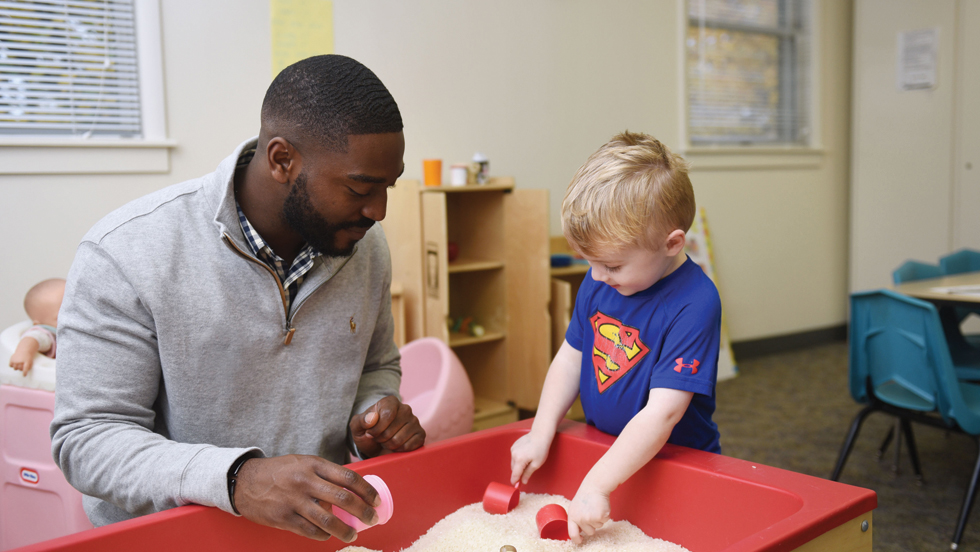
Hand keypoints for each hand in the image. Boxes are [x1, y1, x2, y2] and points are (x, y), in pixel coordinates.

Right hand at [9, 349, 33, 373]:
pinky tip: (15, 363)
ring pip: (15, 368)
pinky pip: (10, 365)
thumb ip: (29, 367)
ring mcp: (16, 360)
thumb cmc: (28, 358)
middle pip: (20, 369)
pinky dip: (12, 365)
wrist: (24, 350)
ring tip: (18, 364)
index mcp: (27, 361)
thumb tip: (24, 373)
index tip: (24, 375)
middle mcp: (21, 360)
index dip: (24, 372)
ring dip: (17, 368)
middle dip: (21, 369)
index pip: (25, 368)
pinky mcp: (12, 359)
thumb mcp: (31, 362)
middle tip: (22, 366)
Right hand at [233, 454, 379, 542]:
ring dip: (345, 530)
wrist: (244, 481)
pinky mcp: (284, 518)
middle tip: (373, 518)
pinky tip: (328, 536)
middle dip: (363, 511)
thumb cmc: (279, 471)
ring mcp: (294, 501)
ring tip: (352, 535)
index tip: (376, 500)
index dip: (367, 491)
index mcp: (314, 465)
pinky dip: (323, 535)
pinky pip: (310, 531)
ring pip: (328, 520)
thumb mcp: (303, 463)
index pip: (349, 478)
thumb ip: (324, 474)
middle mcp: (306, 482)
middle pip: (344, 499)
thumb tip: (350, 488)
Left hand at [349, 395, 424, 457]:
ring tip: (387, 441)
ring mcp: (415, 421)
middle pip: (391, 429)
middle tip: (379, 438)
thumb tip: (372, 418)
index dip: (376, 429)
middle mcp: (405, 409)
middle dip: (381, 438)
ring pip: (399, 440)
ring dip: (389, 445)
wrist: (376, 446)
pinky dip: (399, 450)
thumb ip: (361, 420)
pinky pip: (409, 446)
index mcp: (390, 402)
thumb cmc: (367, 433)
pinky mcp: (421, 434)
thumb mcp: (357, 426)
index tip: (370, 432)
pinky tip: (397, 446)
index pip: (387, 414)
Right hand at [509, 430, 551, 484]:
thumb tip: (523, 481)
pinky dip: (518, 458)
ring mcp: (513, 449)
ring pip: (513, 462)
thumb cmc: (541, 449)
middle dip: (518, 473)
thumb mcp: (537, 464)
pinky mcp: (514, 445)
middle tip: (526, 474)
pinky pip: (514, 456)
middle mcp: (514, 454)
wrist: (540, 435)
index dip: (515, 481)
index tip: (515, 487)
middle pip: (513, 469)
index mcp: (520, 460)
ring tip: (528, 461)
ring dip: (518, 465)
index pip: (515, 474)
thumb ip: (528, 473)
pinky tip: (526, 455)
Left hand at [567, 482, 610, 543]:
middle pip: (589, 532)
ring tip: (595, 507)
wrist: (595, 486)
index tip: (581, 540)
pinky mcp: (601, 516)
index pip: (572, 534)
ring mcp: (590, 518)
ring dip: (599, 519)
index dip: (577, 539)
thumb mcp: (575, 507)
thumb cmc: (585, 496)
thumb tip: (578, 531)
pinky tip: (601, 507)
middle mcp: (580, 519)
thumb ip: (575, 519)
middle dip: (592, 525)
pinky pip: (605, 521)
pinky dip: (605, 515)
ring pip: (598, 526)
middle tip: (592, 513)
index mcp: (572, 517)